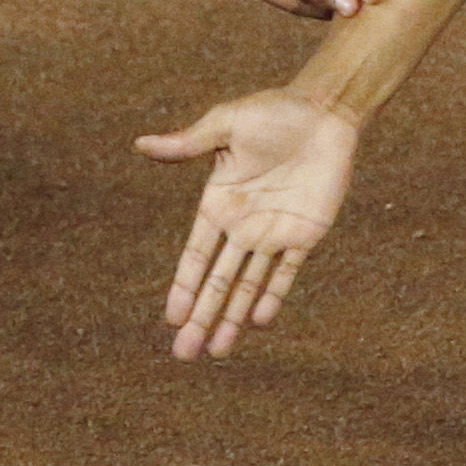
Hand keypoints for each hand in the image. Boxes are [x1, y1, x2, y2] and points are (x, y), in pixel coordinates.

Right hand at [137, 89, 359, 358]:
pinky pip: (287, 272)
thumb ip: (188, 143)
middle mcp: (243, 225)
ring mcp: (274, 232)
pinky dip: (274, 296)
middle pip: (218, 282)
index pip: (196, 255)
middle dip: (200, 317)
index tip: (170, 318)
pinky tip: (259, 322)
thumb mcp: (225, 124)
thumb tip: (140, 144)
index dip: (183, 286)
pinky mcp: (306, 233)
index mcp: (218, 202)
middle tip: (183, 354)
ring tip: (216, 352)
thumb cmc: (273, 111)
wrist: (325, 110)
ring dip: (233, 319)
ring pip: (249, 286)